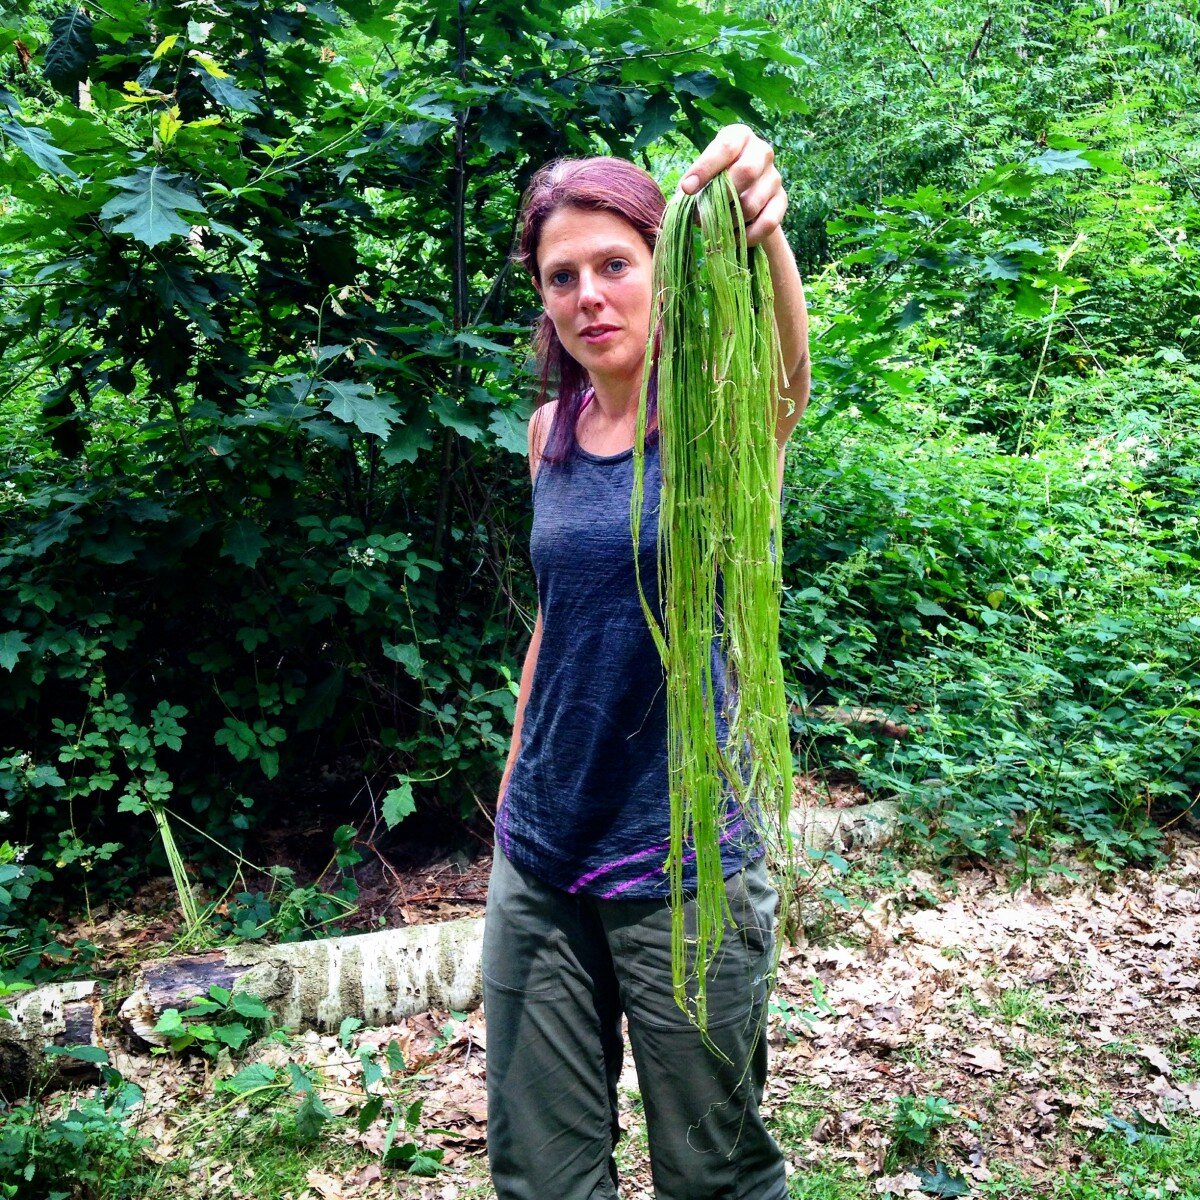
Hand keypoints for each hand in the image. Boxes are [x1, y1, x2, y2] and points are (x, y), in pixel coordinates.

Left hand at [680, 125, 786, 246]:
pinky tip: (732, 238)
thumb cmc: (715, 178)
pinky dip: (748, 236)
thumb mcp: (703, 173)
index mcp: (740, 136)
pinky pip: (768, 223)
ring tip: (715, 227)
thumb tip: (682, 201)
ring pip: (752, 203)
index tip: (687, 189)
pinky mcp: (781, 200)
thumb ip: (693, 184)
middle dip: (720, 197)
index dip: (705, 169)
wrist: (743, 190)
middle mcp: (762, 152)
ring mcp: (774, 176)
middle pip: (747, 172)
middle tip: (700, 216)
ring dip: (729, 221)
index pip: (726, 148)